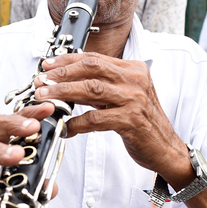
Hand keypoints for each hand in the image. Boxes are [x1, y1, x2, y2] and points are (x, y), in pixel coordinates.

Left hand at [34, 53, 192, 185]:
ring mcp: (135, 100)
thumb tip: (67, 82)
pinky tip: (65, 127)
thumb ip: (102, 87)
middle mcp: (136, 80)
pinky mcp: (131, 121)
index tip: (48, 65)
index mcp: (134, 70)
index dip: (68, 60)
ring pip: (91, 89)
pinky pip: (96, 119)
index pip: (96, 58)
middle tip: (41, 80)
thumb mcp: (124, 98)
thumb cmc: (142, 124)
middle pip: (91, 68)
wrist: (166, 149)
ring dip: (63, 92)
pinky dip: (77, 123)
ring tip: (45, 97)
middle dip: (62, 73)